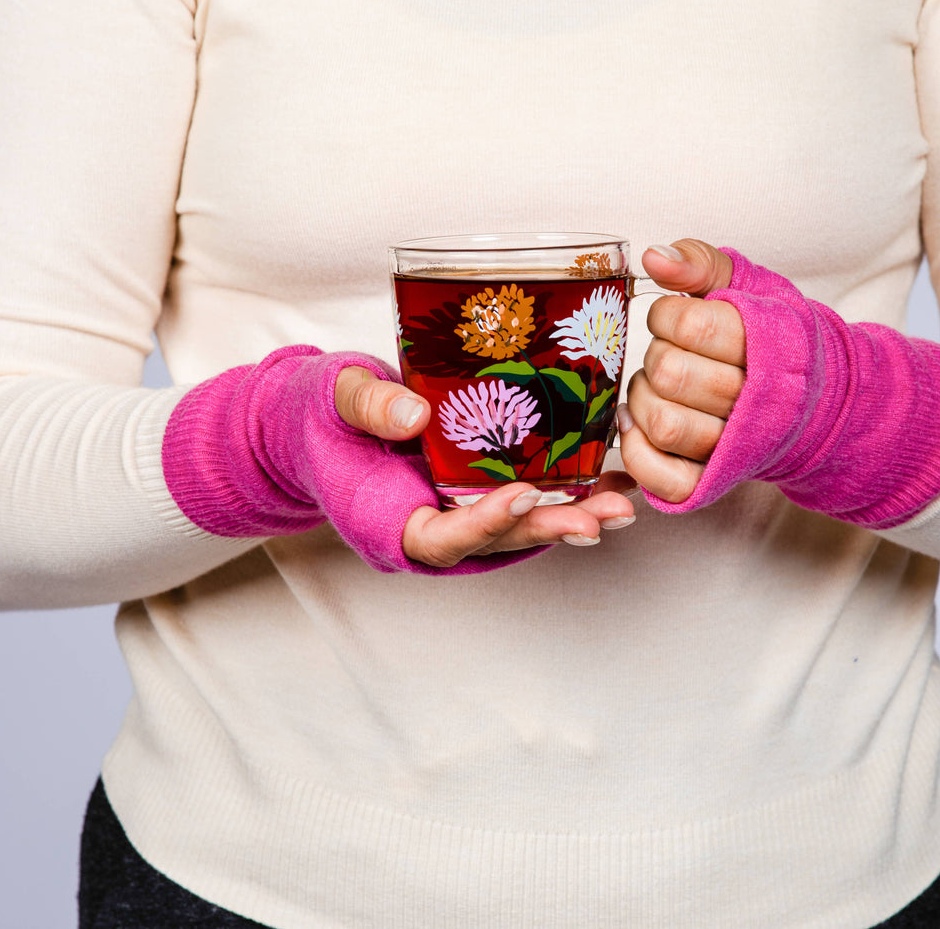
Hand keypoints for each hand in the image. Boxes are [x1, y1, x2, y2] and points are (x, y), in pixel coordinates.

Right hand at [333, 367, 636, 567]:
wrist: (315, 420)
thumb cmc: (317, 414)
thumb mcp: (332, 397)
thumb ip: (368, 405)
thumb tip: (413, 415)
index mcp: (386, 522)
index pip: (441, 540)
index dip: (485, 527)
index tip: (523, 498)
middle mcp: (430, 527)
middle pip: (497, 541)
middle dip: (551, 528)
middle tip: (601, 516)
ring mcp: (456, 513)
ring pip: (521, 525)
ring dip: (575, 515)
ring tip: (624, 501)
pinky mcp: (475, 491)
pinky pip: (527, 498)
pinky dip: (572, 489)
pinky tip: (615, 476)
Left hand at [619, 239, 746, 503]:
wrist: (813, 401)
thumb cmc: (771, 338)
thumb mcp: (747, 287)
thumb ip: (701, 264)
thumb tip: (654, 258)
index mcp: (765, 347)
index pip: (691, 326)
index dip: (666, 315)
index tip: (676, 316)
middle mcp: (751, 403)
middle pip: (670, 374)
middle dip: (655, 356)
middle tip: (667, 353)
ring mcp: (731, 448)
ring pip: (663, 424)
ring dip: (643, 399)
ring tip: (655, 386)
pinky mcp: (709, 482)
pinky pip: (662, 478)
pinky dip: (638, 451)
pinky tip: (638, 425)